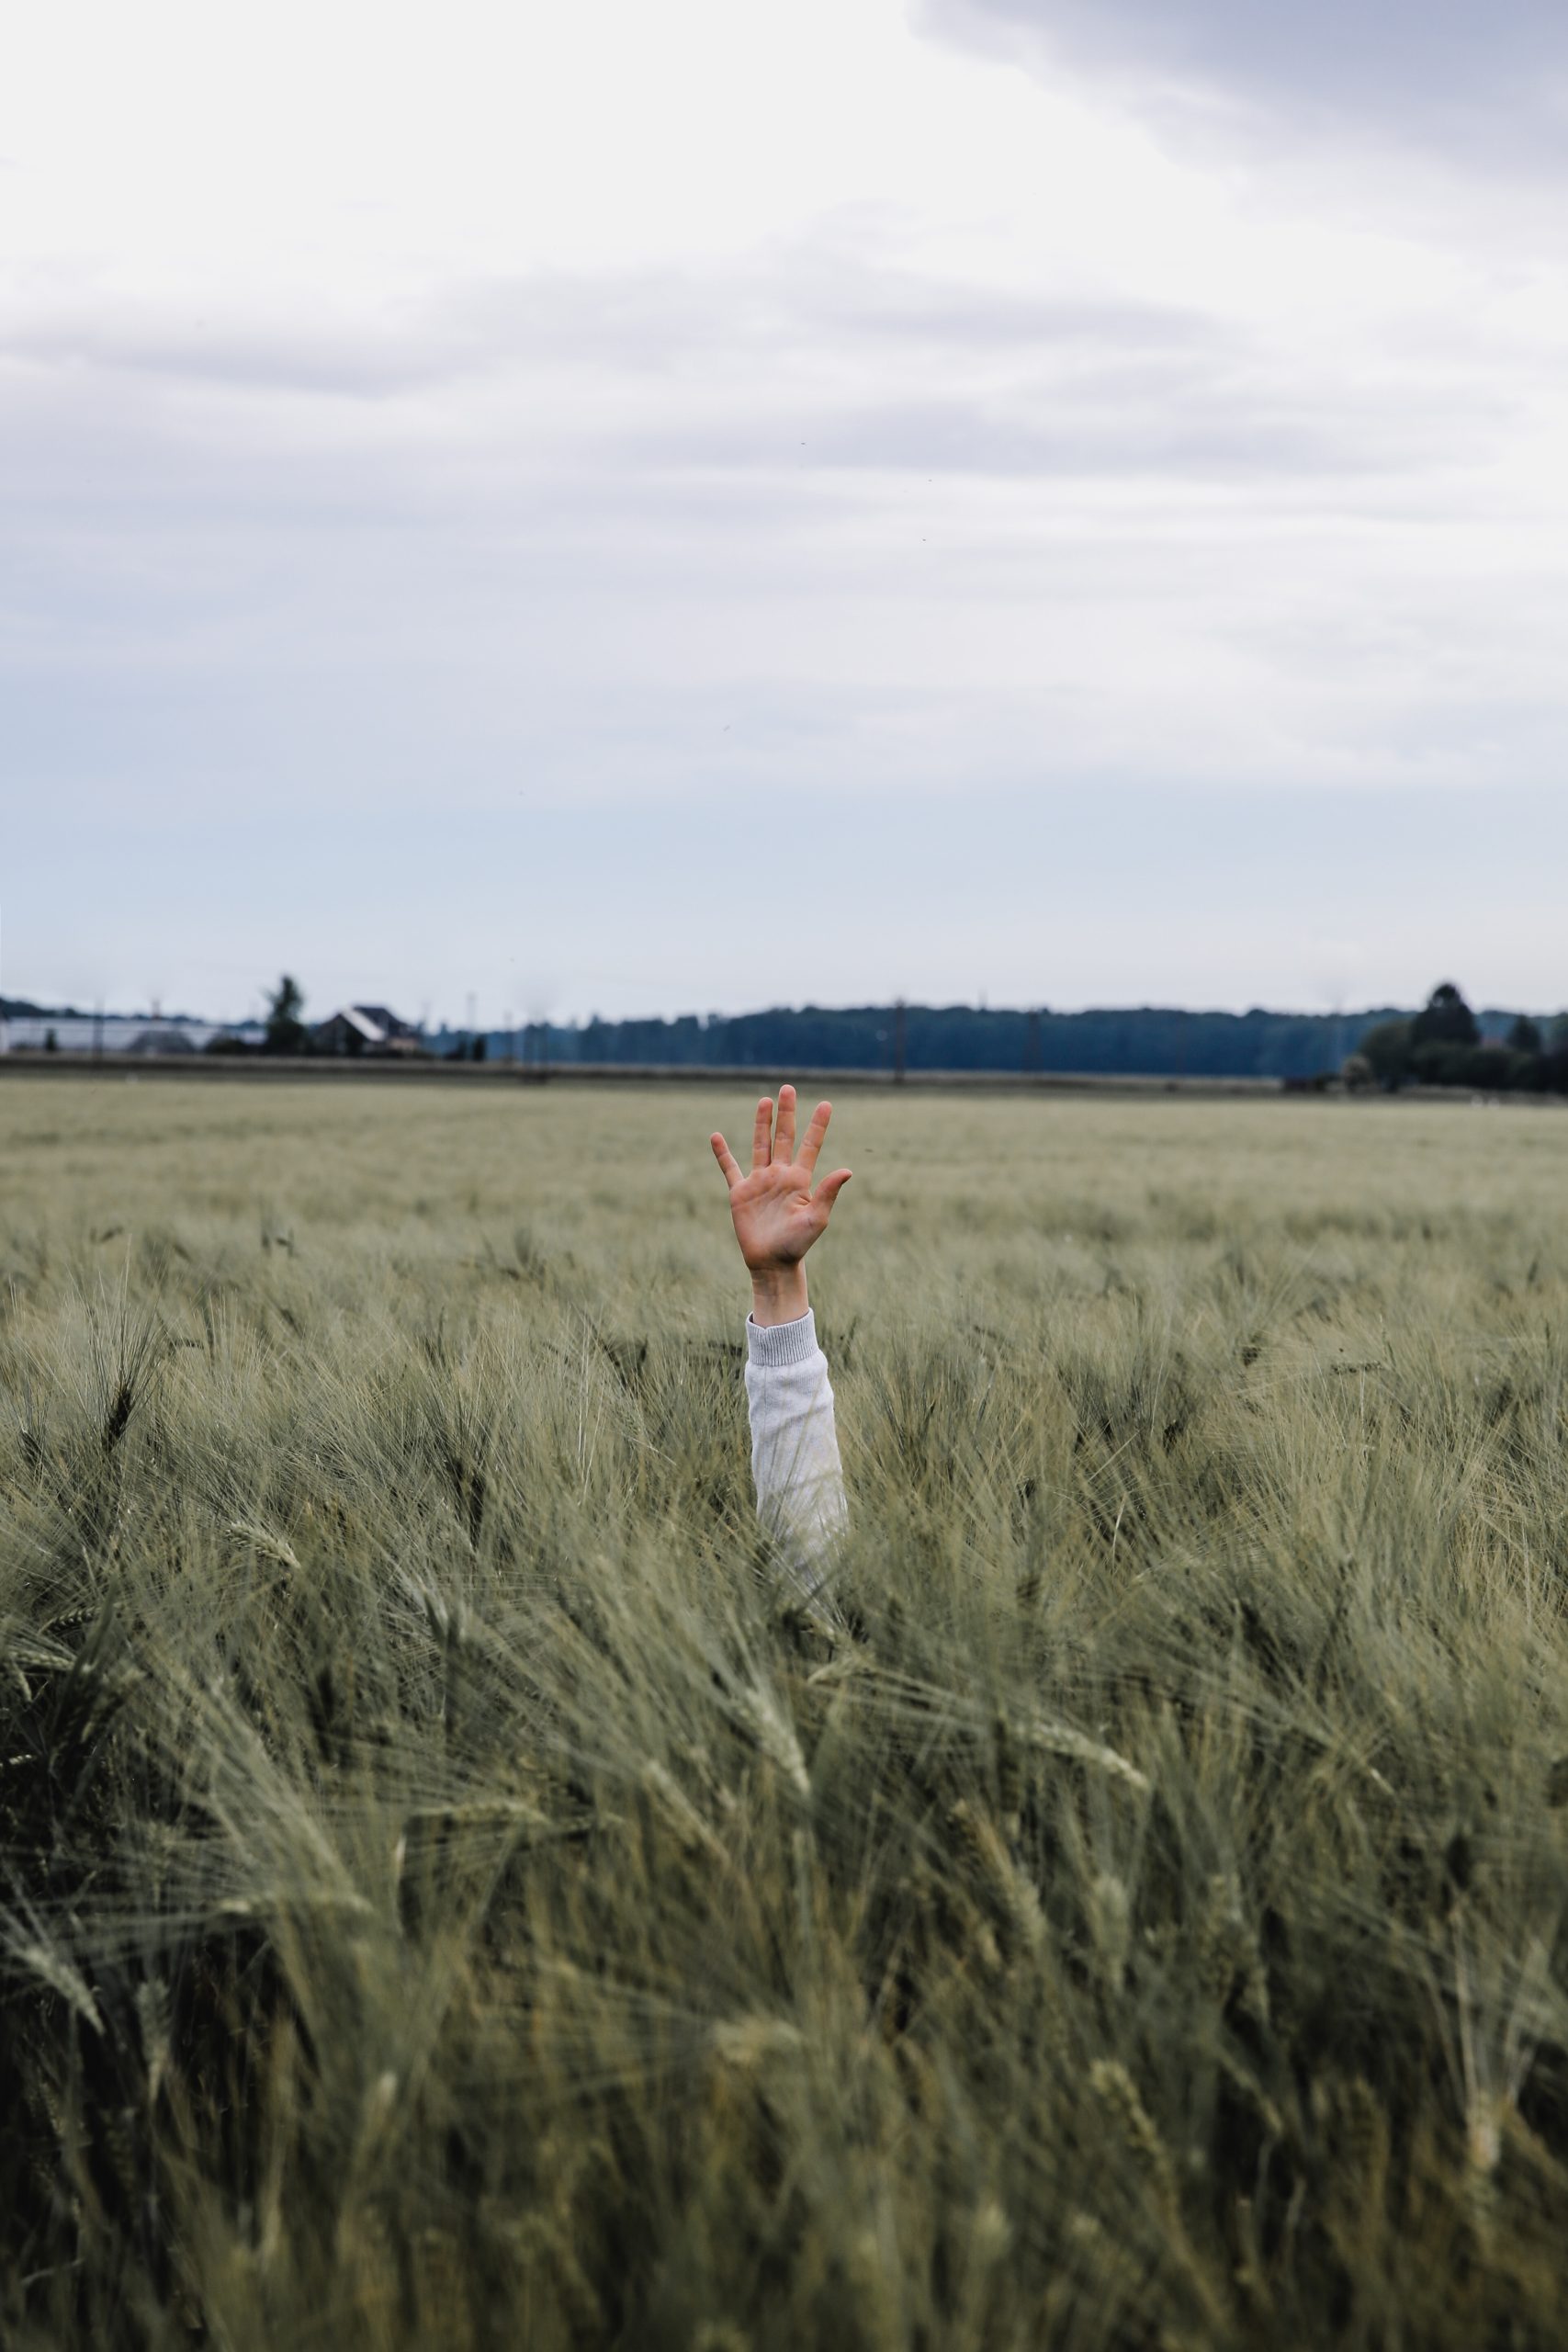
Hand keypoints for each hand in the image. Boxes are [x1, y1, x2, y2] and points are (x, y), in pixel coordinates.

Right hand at [710, 1086, 851, 1323]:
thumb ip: (827, 1193)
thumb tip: (847, 1170)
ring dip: (762, 1123)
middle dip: (786, 1113)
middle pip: (784, 1137)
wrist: (772, 1263)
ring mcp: (760, 1182)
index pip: (810, 1145)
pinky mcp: (741, 1193)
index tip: (826, 1103)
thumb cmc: (797, 1244)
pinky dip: (723, 1153)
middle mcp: (780, 1176)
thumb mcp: (816, 1218)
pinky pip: (730, 1169)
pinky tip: (716, 1136)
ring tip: (765, 1101)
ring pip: (761, 1145)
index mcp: (800, 1180)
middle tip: (788, 1088)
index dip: (817, 1125)